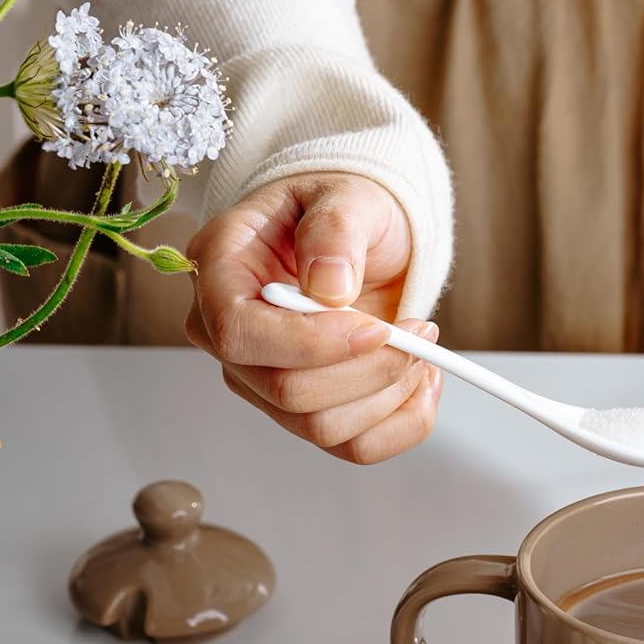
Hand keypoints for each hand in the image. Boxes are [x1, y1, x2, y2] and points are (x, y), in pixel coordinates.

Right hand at [184, 173, 441, 463]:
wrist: (364, 244)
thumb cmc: (343, 216)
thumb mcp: (348, 196)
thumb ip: (335, 230)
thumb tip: (331, 285)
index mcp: (221, 271)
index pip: (239, 334)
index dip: (311, 343)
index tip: (377, 328)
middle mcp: (232, 336)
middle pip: (288, 392)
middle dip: (370, 370)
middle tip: (420, 332)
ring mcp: (263, 382)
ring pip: (324, 427)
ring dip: (391, 394)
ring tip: (423, 348)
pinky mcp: (305, 412)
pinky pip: (353, 446)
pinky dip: (402, 423)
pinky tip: (421, 383)